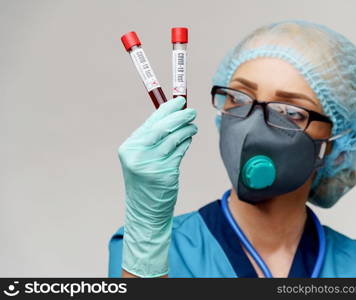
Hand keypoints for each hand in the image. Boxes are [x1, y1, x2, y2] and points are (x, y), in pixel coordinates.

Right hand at [118, 96, 196, 276]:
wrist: (145, 211)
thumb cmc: (146, 181)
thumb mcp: (142, 158)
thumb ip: (154, 138)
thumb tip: (172, 115)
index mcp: (129, 147)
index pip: (151, 122)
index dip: (167, 109)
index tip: (179, 100)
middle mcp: (137, 155)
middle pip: (162, 127)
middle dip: (180, 116)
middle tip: (192, 111)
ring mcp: (151, 165)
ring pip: (174, 139)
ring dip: (187, 130)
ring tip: (192, 126)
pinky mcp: (164, 174)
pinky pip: (180, 152)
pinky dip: (186, 143)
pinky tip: (188, 139)